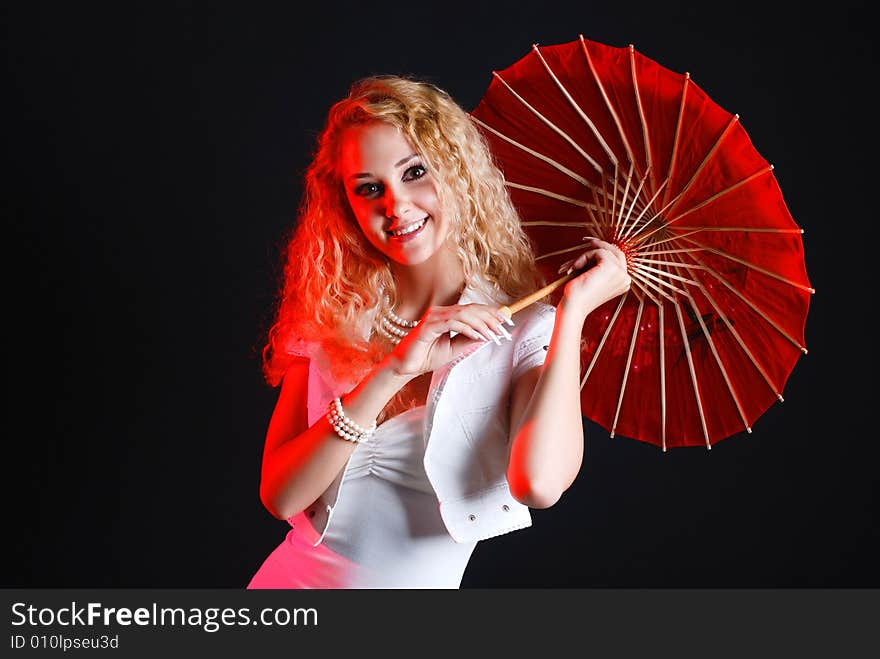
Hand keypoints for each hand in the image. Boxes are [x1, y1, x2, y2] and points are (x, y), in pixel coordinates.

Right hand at [385, 303, 512, 377]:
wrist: (407, 367)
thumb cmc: (427, 356)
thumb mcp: (455, 348)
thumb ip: (470, 339)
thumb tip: (489, 333)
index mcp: (447, 315)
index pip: (472, 309)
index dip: (490, 313)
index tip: (506, 321)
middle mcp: (440, 312)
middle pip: (470, 309)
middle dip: (490, 318)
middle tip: (504, 328)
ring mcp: (433, 317)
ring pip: (463, 314)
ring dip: (481, 324)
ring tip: (493, 335)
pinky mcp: (428, 326)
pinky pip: (452, 324)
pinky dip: (468, 329)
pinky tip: (478, 336)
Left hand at [560, 237, 630, 318]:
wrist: (574, 306)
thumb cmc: (578, 295)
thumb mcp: (592, 278)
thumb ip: (598, 265)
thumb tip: (596, 244)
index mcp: (623, 283)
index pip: (619, 260)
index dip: (607, 249)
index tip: (593, 243)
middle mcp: (625, 278)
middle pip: (617, 252)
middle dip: (602, 244)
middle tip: (588, 240)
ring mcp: (620, 273)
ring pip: (604, 251)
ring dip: (586, 256)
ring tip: (574, 267)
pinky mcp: (611, 267)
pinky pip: (597, 252)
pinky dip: (583, 257)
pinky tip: (576, 268)